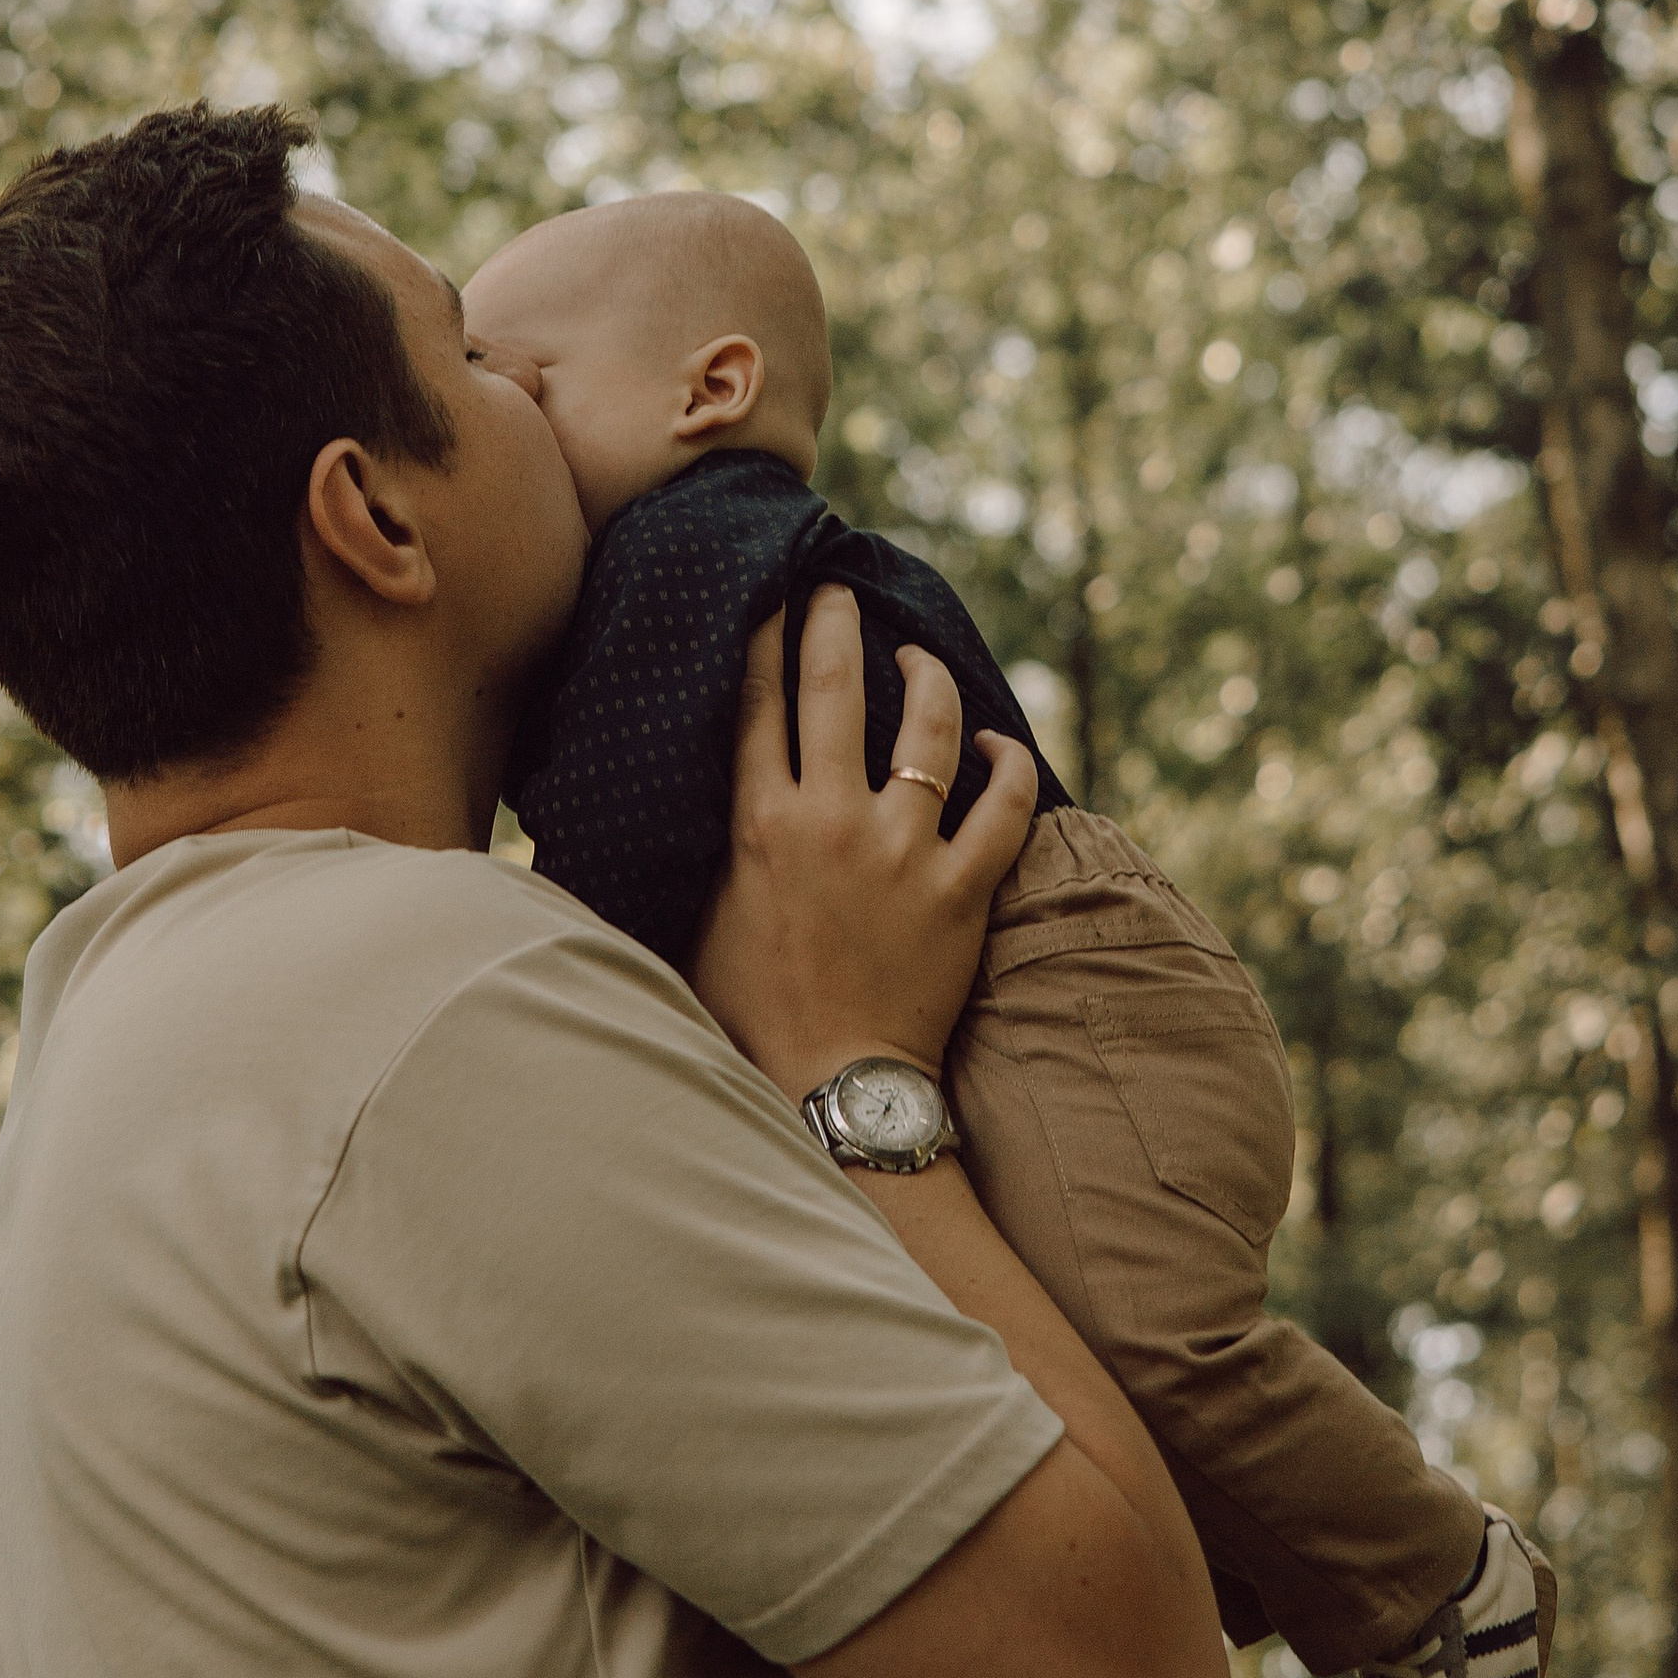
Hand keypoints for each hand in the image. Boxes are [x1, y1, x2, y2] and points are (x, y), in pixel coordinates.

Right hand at [690, 583, 1038, 1104]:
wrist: (833, 1086)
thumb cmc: (753, 1013)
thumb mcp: (698, 919)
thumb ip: (699, 850)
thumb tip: (669, 802)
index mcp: (759, 824)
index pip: (758, 703)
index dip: (764, 639)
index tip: (771, 598)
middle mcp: (831, 821)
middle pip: (834, 688)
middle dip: (835, 624)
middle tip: (837, 591)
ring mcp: (904, 852)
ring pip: (929, 730)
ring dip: (926, 679)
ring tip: (918, 658)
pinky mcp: (964, 889)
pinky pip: (1005, 807)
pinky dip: (1008, 766)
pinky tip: (999, 745)